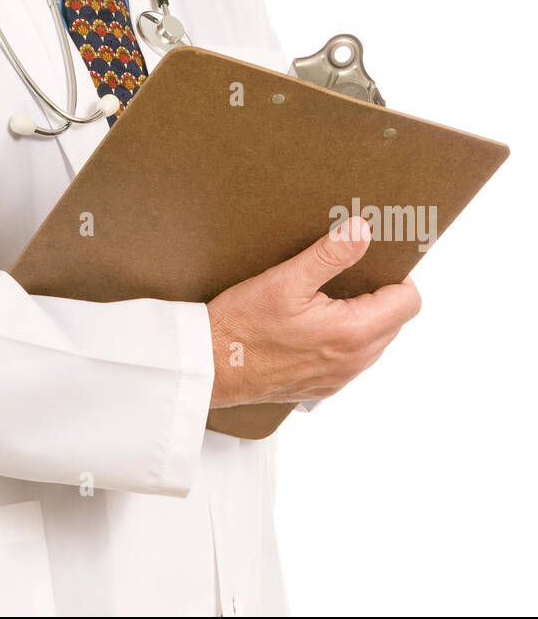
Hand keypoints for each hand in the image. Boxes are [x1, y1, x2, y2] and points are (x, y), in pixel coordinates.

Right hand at [206, 215, 420, 407]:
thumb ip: (330, 254)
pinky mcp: (323, 387)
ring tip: (328, 297)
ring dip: (363, 317)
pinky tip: (312, 323)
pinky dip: (344, 338)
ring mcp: (339, 378)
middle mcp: (353, 362)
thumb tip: (363, 230)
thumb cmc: (242, 325)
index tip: (375, 261)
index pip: (408, 303)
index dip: (398, 277)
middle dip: (379, 295)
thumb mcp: (285, 280)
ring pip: (374, 342)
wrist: (209, 367)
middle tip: (348, 273)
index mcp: (352, 333)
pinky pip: (351, 359)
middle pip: (394, 322)